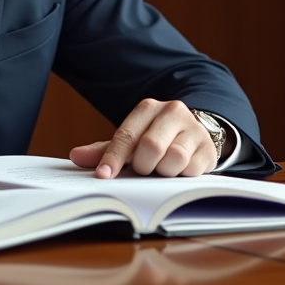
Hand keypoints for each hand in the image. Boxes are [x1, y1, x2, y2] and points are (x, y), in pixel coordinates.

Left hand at [69, 99, 216, 178]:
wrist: (196, 133)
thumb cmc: (156, 138)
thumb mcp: (132, 141)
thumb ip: (106, 149)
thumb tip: (75, 157)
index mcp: (148, 108)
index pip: (126, 135)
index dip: (113, 158)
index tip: (103, 176)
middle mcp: (172, 111)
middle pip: (151, 146)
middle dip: (143, 166)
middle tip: (144, 169)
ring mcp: (193, 128)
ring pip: (173, 158)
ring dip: (163, 171)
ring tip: (162, 169)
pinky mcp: (208, 147)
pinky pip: (191, 169)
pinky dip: (181, 176)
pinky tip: (179, 170)